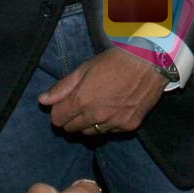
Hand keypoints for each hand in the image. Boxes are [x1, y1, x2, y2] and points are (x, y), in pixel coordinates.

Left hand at [38, 48, 165, 134]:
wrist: (151, 62)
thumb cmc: (117, 59)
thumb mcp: (86, 68)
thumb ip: (63, 87)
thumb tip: (42, 101)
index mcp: (82, 100)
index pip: (58, 120)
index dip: (59, 111)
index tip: (65, 104)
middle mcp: (96, 116)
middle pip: (72, 129)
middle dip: (72, 118)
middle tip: (81, 104)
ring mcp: (113, 123)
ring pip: (91, 132)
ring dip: (90, 123)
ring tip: (99, 106)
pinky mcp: (128, 126)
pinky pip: (110, 132)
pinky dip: (108, 124)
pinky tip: (114, 108)